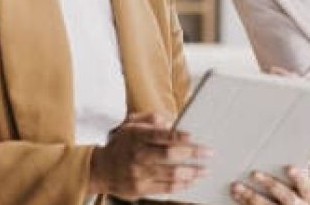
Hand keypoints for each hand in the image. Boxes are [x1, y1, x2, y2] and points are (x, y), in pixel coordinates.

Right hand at [88, 112, 211, 199]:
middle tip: (209, 153)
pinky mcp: (140, 190)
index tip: (194, 137)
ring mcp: (138, 174)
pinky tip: (191, 181)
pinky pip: (166, 189)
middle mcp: (137, 156)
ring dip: (192, 173)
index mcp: (136, 137)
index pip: (161, 135)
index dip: (179, 137)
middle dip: (193, 154)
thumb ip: (150, 119)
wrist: (100, 169)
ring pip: (171, 174)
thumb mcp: (130, 124)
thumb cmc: (121, 144)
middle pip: (170, 155)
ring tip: (205, 170)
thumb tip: (172, 121)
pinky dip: (181, 185)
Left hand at [231, 166, 309, 204]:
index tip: (289, 167)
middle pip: (287, 197)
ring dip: (250, 196)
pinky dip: (243, 202)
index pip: (307, 188)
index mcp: (307, 196)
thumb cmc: (290, 186)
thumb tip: (284, 144)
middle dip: (270, 184)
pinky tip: (236, 194)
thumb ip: (291, 168)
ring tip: (237, 186)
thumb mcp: (295, 181)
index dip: (299, 178)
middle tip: (254, 173)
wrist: (285, 204)